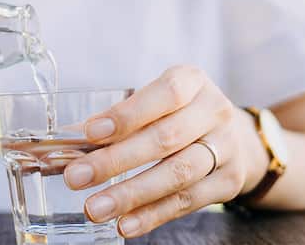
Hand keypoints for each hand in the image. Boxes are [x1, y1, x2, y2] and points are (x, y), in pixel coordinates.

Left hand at [63, 65, 265, 237]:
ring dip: (132, 194)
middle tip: (76, 178)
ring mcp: (227, 147)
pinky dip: (153, 214)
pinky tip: (125, 223)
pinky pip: (188, 201)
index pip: (164, 94)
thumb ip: (119, 119)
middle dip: (115, 160)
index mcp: (192, 81)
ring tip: (95, 207)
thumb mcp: (157, 102)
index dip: (128, 114)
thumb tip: (68, 145)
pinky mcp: (229, 181)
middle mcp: (215, 111)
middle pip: (165, 138)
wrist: (236, 137)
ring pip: (178, 174)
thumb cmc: (179, 114)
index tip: (90, 133)